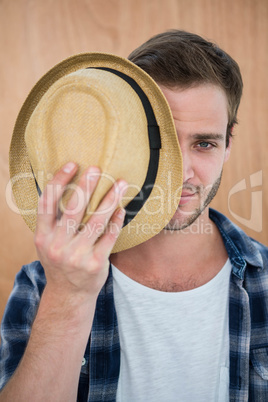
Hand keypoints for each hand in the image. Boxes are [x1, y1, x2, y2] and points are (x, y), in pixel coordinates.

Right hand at [34, 162, 126, 302]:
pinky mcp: (95, 263)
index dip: (58, 181)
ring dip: (110, 199)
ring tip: (121, 184)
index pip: (47, 203)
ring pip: (96, 221)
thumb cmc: (60, 262)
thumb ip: (54, 221)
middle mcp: (57, 245)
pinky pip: (109, 236)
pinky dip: (117, 221)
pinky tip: (121, 209)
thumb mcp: (48, 243)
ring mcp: (76, 255)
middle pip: (73, 209)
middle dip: (86, 186)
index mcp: (43, 236)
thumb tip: (69, 188)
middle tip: (98, 169)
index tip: (72, 164)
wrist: (69, 295)